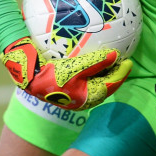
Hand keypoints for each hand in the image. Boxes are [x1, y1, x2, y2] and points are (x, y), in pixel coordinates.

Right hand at [0, 36, 131, 109]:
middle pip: (105, 85)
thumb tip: (116, 56)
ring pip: (95, 82)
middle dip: (115, 73)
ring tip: (111, 59)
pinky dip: (92, 69)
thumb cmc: (50, 74)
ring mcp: (75, 95)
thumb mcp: (74, 68)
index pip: (111, 85)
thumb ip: (96, 62)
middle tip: (123, 60)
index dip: (122, 73)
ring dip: (104, 71)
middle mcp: (83, 99)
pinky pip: (85, 78)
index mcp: (88, 97)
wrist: (26, 77)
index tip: (129, 61)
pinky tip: (89, 58)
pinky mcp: (66, 88)